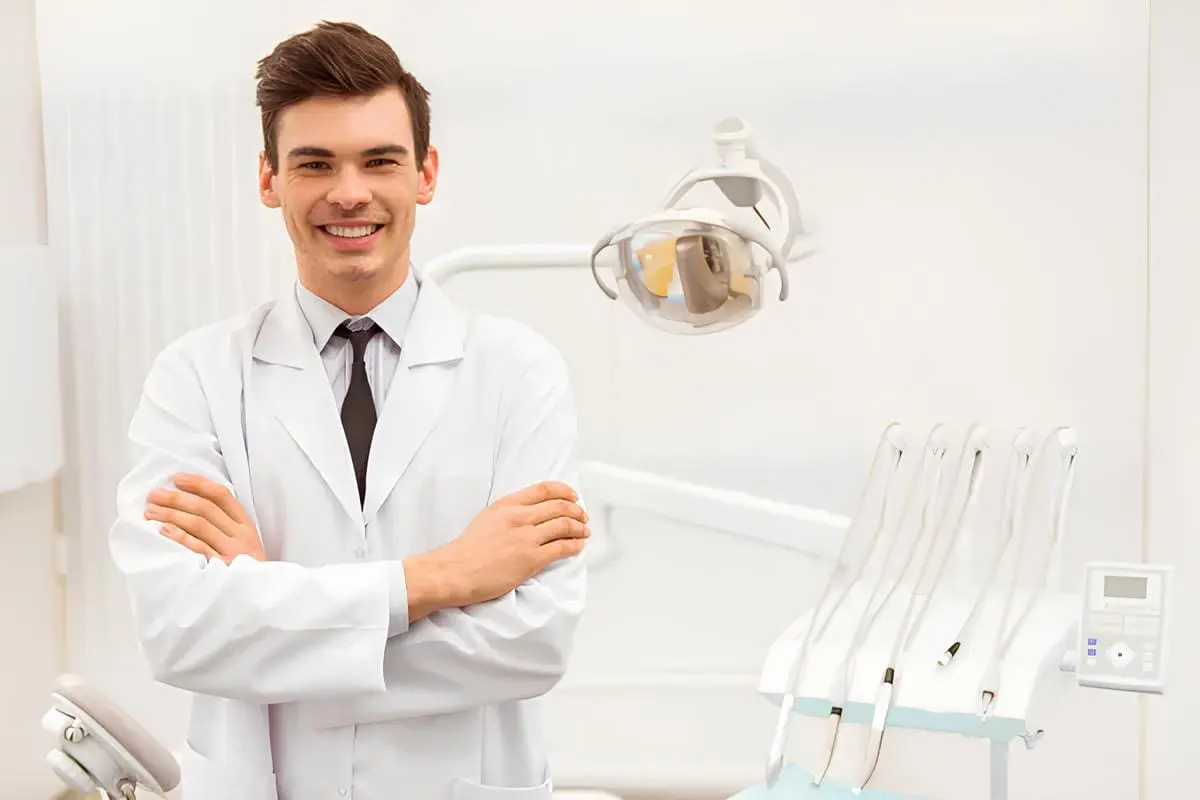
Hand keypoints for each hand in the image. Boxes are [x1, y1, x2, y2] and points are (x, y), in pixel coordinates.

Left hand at [145, 473, 265, 563]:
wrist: (263, 602)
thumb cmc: (249, 574)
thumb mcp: (246, 546)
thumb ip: (227, 528)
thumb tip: (192, 507)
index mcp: (246, 526)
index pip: (222, 496)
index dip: (198, 484)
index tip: (176, 478)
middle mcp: (241, 536)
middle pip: (206, 508)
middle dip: (177, 498)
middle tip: (154, 494)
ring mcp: (232, 552)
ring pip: (199, 524)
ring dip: (172, 514)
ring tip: (151, 511)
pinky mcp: (222, 569)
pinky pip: (198, 548)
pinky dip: (180, 537)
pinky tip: (163, 530)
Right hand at [412, 481, 589, 609]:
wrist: (455, 571)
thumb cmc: (467, 549)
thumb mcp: (487, 518)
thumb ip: (509, 512)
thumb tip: (530, 513)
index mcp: (507, 504)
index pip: (544, 489)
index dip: (564, 491)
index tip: (573, 497)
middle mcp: (519, 517)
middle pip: (559, 506)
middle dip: (576, 511)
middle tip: (583, 516)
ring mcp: (526, 538)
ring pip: (564, 525)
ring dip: (579, 527)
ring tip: (584, 531)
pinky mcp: (531, 558)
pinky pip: (562, 548)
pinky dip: (575, 545)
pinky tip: (578, 546)